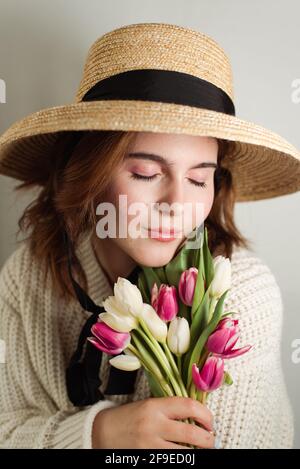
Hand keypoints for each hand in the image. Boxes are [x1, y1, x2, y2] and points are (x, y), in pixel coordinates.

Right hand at [92, 396, 214, 448]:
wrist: (103, 432)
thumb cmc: (129, 416)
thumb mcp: (149, 405)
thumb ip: (171, 408)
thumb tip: (199, 415)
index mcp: (155, 406)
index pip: (189, 406)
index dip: (206, 414)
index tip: (210, 421)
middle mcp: (154, 425)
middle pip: (192, 433)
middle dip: (208, 439)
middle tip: (210, 439)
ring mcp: (150, 445)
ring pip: (185, 454)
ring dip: (198, 453)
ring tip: (200, 450)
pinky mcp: (147, 459)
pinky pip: (171, 462)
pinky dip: (182, 460)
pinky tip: (183, 456)